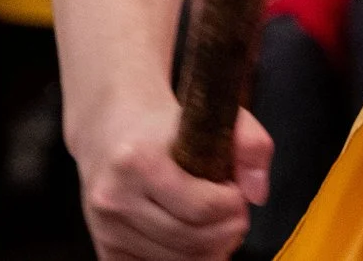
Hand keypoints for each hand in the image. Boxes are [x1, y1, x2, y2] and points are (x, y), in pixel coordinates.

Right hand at [75, 99, 270, 260]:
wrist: (109, 131)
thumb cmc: (165, 125)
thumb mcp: (214, 115)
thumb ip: (251, 145)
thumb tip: (257, 194)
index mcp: (138, 160)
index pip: (202, 207)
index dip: (234, 205)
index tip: (239, 194)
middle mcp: (114, 197)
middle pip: (191, 239)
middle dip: (228, 232)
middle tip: (237, 216)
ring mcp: (105, 228)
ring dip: (210, 251)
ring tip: (218, 227)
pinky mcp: (105, 249)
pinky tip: (194, 240)